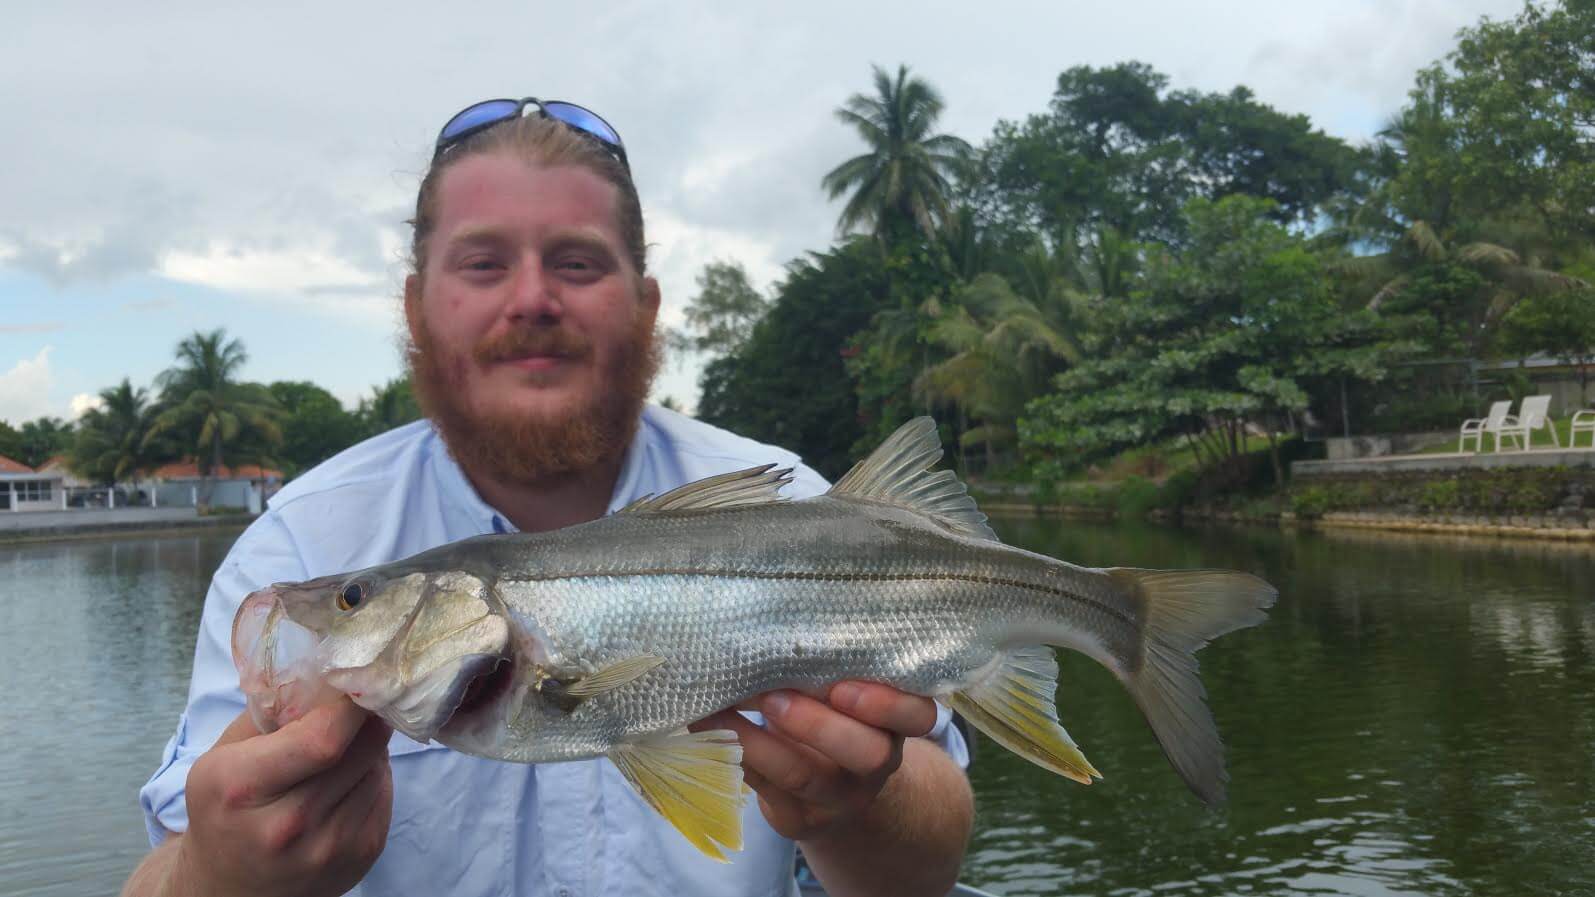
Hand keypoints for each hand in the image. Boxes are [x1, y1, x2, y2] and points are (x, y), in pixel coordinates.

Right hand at [175, 698, 392, 896]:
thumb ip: (273, 711)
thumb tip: (330, 674)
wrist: (230, 888)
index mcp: (243, 787)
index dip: (349, 705)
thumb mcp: (224, 755)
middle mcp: (287, 825)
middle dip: (365, 719)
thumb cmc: (225, 809)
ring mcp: (328, 847)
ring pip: (377, 768)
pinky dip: (373, 777)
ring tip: (343, 749)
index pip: (323, 738)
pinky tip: (346, 781)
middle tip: (359, 704)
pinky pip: (384, 794)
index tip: (354, 683)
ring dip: (369, 749)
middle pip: (360, 750)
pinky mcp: (360, 857)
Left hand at [693, 682, 937, 841]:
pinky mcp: (798, 819)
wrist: (839, 798)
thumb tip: (772, 626)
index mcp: (896, 725)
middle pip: (866, 753)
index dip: (886, 704)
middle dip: (816, 724)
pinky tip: (706, 730)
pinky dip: (733, 756)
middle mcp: (877, 764)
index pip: (918, 716)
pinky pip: (766, 791)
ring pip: (803, 775)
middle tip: (773, 697)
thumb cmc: (838, 720)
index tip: (843, 687)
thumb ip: (833, 671)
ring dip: (756, 740)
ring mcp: (838, 798)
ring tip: (719, 710)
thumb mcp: (849, 697)